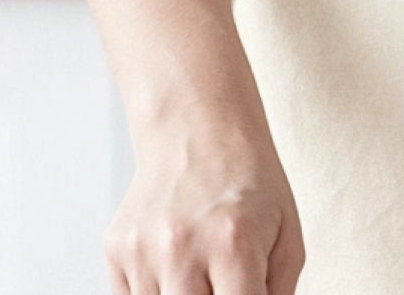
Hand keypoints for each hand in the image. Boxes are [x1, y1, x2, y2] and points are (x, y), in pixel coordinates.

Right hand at [105, 112, 303, 294]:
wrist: (198, 126)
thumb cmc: (248, 180)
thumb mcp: (286, 231)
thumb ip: (279, 293)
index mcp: (233, 244)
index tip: (243, 291)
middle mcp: (182, 249)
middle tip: (221, 276)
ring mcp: (143, 252)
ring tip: (201, 268)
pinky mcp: (116, 251)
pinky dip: (158, 292)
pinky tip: (176, 263)